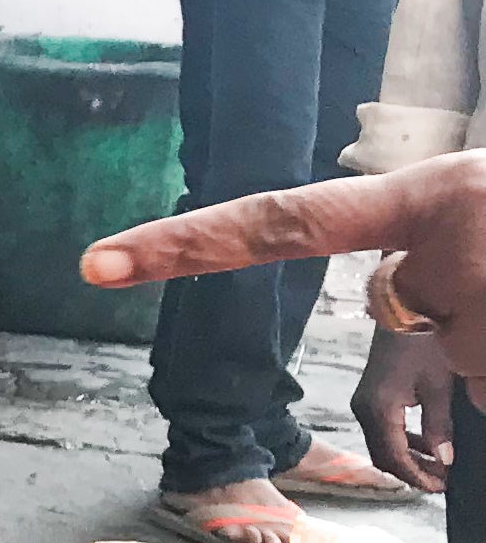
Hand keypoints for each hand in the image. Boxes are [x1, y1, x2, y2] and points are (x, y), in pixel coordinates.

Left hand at [87, 155, 485, 378]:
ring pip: (457, 352)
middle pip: (395, 308)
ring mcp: (483, 281)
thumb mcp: (479, 204)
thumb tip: (397, 300)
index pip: (280, 222)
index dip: (185, 246)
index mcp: (425, 190)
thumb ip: (420, 241)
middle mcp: (446, 222)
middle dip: (449, 318)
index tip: (94, 264)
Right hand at [359, 328, 459, 491]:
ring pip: (381, 444)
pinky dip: (402, 442)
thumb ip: (439, 426)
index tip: (440, 487)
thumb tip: (445, 459)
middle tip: (441, 481)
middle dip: (411, 472)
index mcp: (379, 411)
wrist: (403, 311)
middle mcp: (364, 411)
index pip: (394, 457)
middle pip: (382, 456)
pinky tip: (425, 444)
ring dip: (407, 458)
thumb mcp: (438, 386)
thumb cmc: (423, 345)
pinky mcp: (369, 397)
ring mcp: (363, 404)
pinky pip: (383, 430)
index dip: (417, 476)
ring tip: (437, 466)